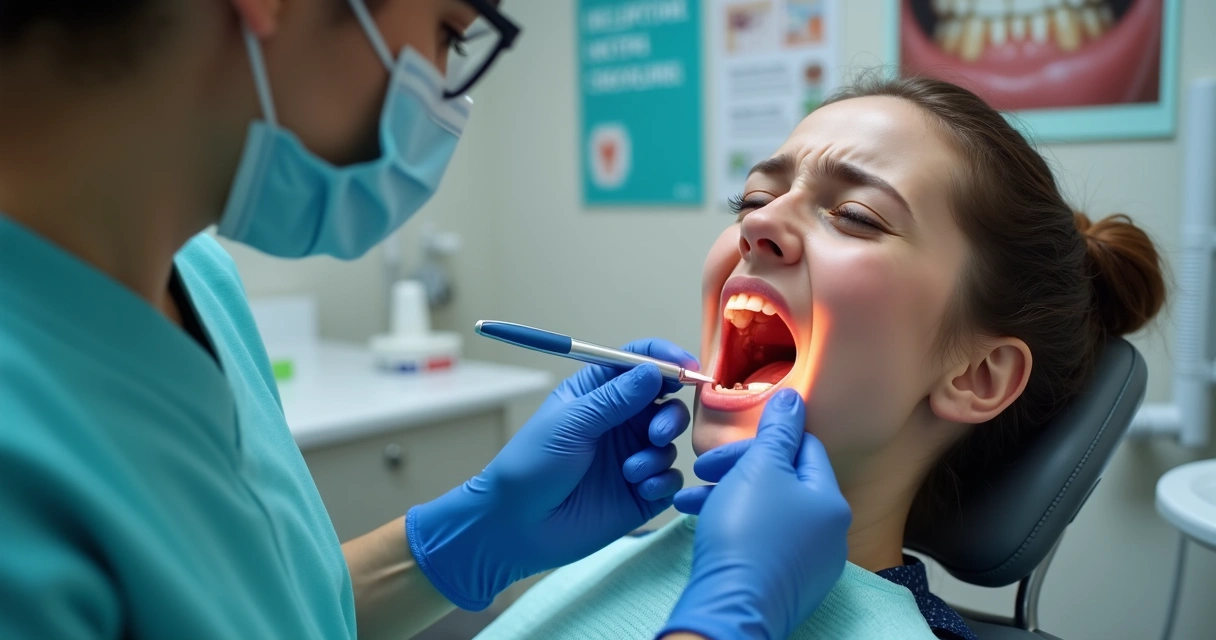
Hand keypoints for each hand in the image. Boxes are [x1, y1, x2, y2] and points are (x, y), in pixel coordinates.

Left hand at [406, 339, 695, 610]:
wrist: (516, 526)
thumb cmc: (530, 466)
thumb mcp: (570, 424)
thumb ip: (615, 398)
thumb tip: (655, 370)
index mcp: (599, 393)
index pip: (639, 362)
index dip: (665, 359)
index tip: (686, 369)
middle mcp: (620, 421)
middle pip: (667, 401)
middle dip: (670, 414)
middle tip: (656, 433)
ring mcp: (633, 456)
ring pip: (672, 441)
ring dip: (658, 453)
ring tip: (630, 472)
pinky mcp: (641, 492)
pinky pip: (671, 478)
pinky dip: (662, 480)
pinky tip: (639, 489)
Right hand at [661, 389, 850, 639]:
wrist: (731, 608)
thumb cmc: (746, 537)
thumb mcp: (759, 469)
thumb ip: (778, 431)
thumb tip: (794, 398)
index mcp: (831, 501)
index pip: (803, 449)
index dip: (761, 442)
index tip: (725, 448)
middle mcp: (829, 533)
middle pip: (783, 482)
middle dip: (738, 470)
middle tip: (704, 470)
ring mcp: (810, 563)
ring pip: (768, 512)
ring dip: (728, 497)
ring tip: (690, 499)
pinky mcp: (786, 584)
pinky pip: (763, 542)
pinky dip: (735, 528)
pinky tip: (705, 526)